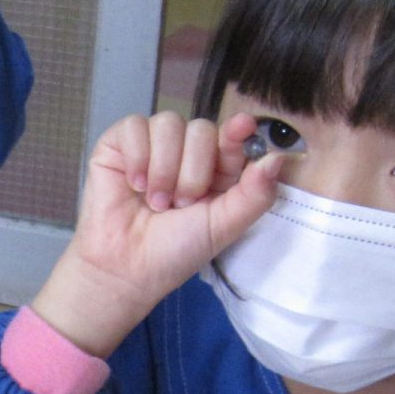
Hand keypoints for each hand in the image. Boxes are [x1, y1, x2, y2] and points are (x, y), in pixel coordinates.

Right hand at [30, 111, 283, 356]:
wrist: (127, 269)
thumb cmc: (175, 251)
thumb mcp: (224, 226)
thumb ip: (254, 194)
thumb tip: (276, 158)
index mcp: (216, 169)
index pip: (231, 136)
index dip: (237, 131)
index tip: (243, 127)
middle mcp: (185, 152)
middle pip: (201, 129)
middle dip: (193, 171)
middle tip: (180, 205)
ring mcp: (151, 145)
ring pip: (169, 124)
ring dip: (164, 168)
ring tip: (156, 202)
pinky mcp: (118, 145)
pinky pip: (134, 126)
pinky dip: (137, 156)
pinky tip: (134, 184)